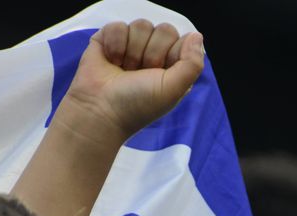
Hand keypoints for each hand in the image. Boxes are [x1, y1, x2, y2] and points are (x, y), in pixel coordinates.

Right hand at [61, 19, 204, 144]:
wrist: (100, 110)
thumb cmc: (137, 105)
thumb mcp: (174, 89)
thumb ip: (192, 63)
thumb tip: (196, 35)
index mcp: (172, 67)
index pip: (184, 40)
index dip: (173, 55)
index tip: (161, 73)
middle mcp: (154, 55)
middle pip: (164, 29)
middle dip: (152, 54)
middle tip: (140, 74)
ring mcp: (132, 46)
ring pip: (142, 25)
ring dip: (132, 52)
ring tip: (124, 70)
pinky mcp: (109, 39)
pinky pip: (119, 26)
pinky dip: (114, 45)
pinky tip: (111, 61)